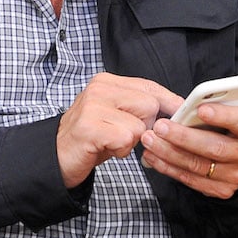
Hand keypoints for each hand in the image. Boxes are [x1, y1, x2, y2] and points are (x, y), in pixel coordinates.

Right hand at [56, 73, 183, 188]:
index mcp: (107, 81)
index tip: (181, 113)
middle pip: (150, 105)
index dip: (169, 101)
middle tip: (125, 136)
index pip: (150, 86)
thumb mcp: (115, 114)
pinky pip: (127, 139)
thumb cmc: (91, 137)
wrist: (56, 156)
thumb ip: (139, 107)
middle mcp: (99, 88)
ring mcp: (93, 106)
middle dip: (146, 127)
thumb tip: (176, 109)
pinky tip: (105, 148)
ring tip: (111, 142)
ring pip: (140, 125)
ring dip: (131, 141)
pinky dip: (121, 150)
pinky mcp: (90, 127)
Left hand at [140, 97, 237, 198]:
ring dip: (169, 152)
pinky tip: (152, 156)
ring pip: (198, 165)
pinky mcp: (221, 190)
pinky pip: (190, 179)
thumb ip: (235, 96)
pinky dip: (168, 168)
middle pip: (215, 147)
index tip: (201, 109)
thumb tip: (233, 86)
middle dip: (184, 137)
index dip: (222, 116)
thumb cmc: (235, 124)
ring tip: (149, 139)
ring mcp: (235, 175)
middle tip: (160, 126)